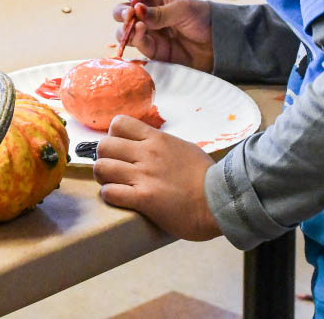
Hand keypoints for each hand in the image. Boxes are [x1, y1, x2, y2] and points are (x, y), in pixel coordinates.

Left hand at [94, 116, 220, 240]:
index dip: (113, 136)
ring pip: (102, 168)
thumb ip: (163, 144)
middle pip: (103, 146)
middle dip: (104, 158)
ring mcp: (144, 176)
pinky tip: (120, 198)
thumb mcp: (184, 148)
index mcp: (157, 139)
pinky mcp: (144, 198)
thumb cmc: (207, 177)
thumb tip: (151, 144)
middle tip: (114, 169)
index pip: (118, 123)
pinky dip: (110, 196)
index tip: (120, 149)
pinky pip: (110, 192)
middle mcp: (147, 154)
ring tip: (114, 184)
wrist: (221, 201)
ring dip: (104, 178)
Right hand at [114, 0, 213, 71]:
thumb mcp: (183, 9)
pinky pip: (136, 44)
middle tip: (131, 15)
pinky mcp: (151, 49)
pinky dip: (135, 39)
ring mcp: (146, 32)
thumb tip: (137, 10)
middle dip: (122, 12)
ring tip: (138, 27)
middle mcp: (145, 13)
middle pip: (120, 9)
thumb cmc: (202, 18)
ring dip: (125, 28)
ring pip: (122, 29)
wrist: (216, 44)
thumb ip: (160, 12)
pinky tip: (142, 34)